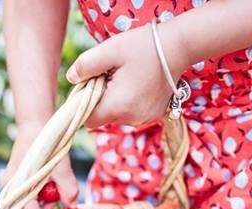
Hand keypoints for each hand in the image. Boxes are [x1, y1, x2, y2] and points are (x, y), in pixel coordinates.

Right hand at [3, 121, 78, 208]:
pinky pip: (27, 200)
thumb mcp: (61, 165)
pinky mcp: (17, 183)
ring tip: (57, 197)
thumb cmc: (47, 142)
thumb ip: (67, 188)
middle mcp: (10, 189)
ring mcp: (13, 186)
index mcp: (18, 186)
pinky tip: (50, 191)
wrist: (35, 123)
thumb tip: (72, 206)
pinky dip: (40, 201)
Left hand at [65, 23, 188, 127]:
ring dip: (115, 99)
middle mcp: (132, 118)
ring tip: (126, 76)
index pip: (88, 119)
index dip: (83, 103)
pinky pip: (132, 112)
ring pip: (117, 114)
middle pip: (103, 117)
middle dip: (100, 99)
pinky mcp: (155, 114)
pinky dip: (129, 101)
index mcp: (119, 106)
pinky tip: (137, 82)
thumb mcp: (110, 50)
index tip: (90, 84)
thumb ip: (86, 65)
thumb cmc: (144, 46)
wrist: (179, 47)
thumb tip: (71, 78)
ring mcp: (145, 118)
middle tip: (109, 74)